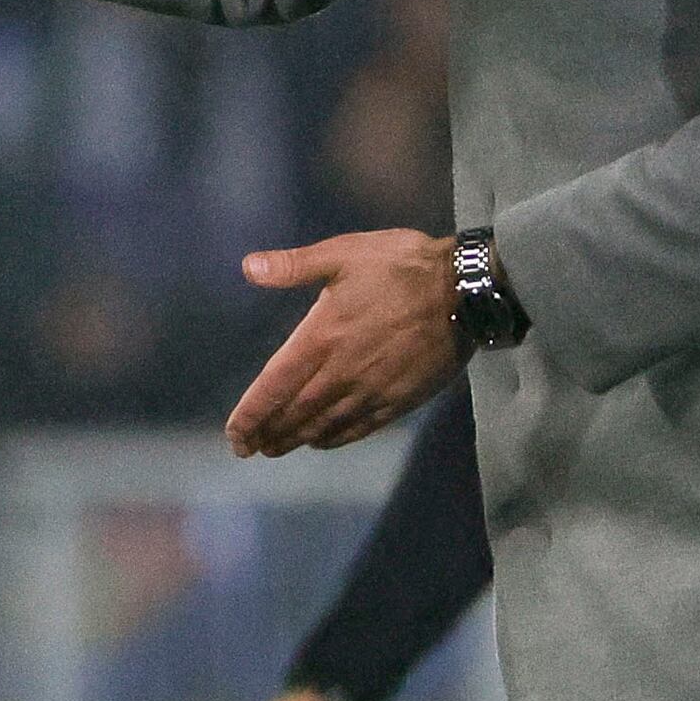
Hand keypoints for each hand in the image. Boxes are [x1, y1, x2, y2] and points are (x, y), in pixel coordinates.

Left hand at [222, 229, 460, 457]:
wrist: (465, 291)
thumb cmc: (402, 266)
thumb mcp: (345, 253)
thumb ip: (295, 266)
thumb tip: (249, 268)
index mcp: (321, 337)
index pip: (274, 385)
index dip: (250, 414)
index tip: (234, 435)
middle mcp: (341, 372)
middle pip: (294, 414)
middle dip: (267, 433)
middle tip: (247, 447)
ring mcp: (370, 391)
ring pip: (323, 427)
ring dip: (295, 440)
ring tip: (275, 448)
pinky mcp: (398, 400)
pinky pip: (358, 429)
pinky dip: (334, 439)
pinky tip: (321, 442)